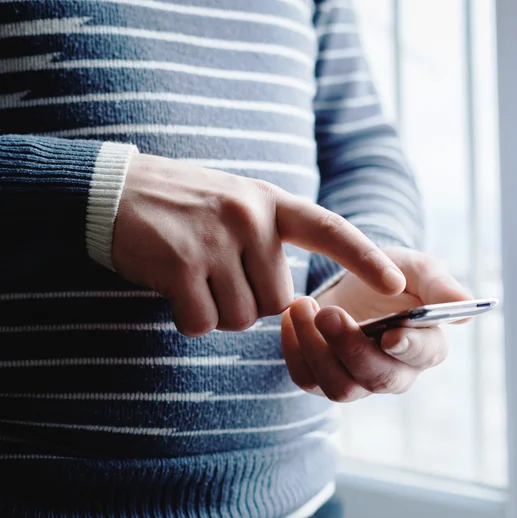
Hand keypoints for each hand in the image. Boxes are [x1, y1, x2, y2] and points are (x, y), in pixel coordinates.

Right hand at [112, 154, 405, 335]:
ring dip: (218, 310)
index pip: (330, 229)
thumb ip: (269, 240)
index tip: (396, 281)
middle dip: (251, 303)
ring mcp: (215, 239)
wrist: (114, 190)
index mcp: (270, 201)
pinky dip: (188, 319)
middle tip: (217, 276)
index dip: (364, 257)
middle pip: (277, 300)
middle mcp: (249, 216)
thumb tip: (289, 300)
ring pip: (241, 318)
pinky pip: (202, 322)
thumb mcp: (237, 204)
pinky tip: (172, 289)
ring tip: (192, 276)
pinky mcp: (180, 263)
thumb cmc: (182, 204)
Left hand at [281, 247, 470, 401]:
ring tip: (300, 306)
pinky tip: (289, 317)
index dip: (410, 347)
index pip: (425, 355)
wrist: (349, 282)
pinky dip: (294, 351)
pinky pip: (307, 380)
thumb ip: (437, 282)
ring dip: (316, 349)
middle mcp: (394, 370)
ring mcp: (357, 380)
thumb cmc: (388, 274)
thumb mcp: (412, 266)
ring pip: (340, 388)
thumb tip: (464, 302)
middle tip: (328, 312)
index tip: (390, 334)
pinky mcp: (324, 378)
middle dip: (351, 347)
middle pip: (378, 379)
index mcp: (425, 342)